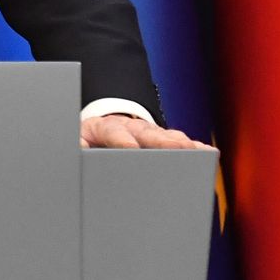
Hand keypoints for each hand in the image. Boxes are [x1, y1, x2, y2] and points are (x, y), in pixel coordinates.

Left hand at [80, 115, 208, 149]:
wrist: (93, 130)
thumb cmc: (84, 141)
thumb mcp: (73, 143)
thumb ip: (75, 148)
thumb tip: (76, 151)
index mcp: (104, 127)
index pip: (114, 133)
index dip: (123, 141)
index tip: (131, 148)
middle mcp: (129, 127)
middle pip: (147, 134)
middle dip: (161, 142)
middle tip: (176, 149)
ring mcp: (147, 132)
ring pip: (166, 137)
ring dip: (181, 144)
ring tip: (196, 152)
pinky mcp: (159, 140)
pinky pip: (178, 143)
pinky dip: (191, 148)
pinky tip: (206, 152)